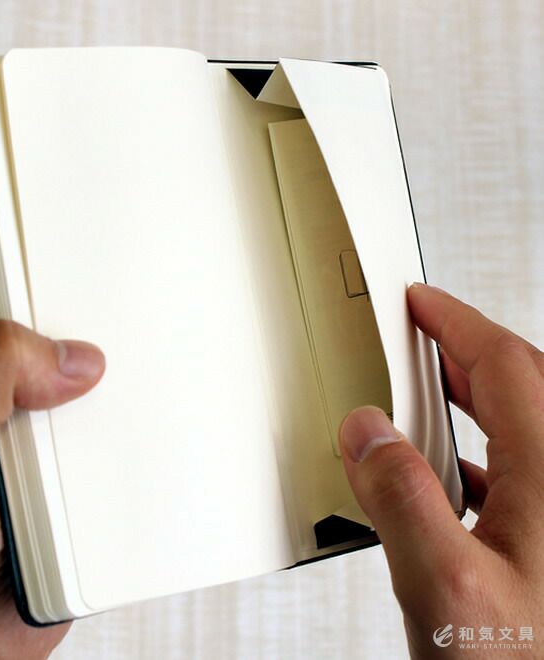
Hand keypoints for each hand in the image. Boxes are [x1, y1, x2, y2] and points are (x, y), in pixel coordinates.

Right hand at [339, 284, 542, 657]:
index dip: (457, 324)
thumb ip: (400, 501)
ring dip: (476, 395)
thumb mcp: (445, 589)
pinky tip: (452, 467)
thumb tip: (367, 432)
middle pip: (524, 386)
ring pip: (524, 426)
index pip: (505, 366)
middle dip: (469, 349)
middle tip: (426, 331)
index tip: (421, 302)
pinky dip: (481, 448)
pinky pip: (520, 470)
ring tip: (432, 384)